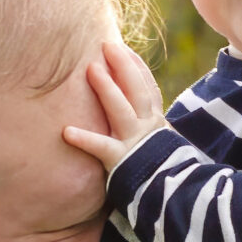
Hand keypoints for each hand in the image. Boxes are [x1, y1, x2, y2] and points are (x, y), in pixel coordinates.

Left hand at [62, 39, 166, 171]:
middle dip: (123, 66)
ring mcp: (135, 141)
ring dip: (107, 88)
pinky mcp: (121, 160)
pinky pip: (101, 147)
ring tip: (90, 68)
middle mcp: (147, 126)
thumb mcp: (162, 144)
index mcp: (156, 121)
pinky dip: (84, 139)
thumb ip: (149, 128)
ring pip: (121, 110)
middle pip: (136, 90)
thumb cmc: (163, 171)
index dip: (135, 66)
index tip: (123, 49)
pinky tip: (66, 131)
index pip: (147, 87)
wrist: (175, 196)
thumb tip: (137, 115)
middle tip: (107, 45)